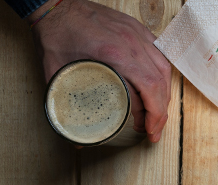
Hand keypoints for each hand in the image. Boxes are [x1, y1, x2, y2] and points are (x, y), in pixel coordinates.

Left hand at [30, 0, 171, 141]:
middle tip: (154, 130)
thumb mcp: (59, 73)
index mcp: (114, 54)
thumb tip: (76, 138)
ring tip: (157, 113)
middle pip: (159, 84)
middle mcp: (131, 44)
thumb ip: (70, 105)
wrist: (54, 6)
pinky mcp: (137, 30)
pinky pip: (159, 55)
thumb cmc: (55, 35)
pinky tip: (157, 88)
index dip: (152, 115)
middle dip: (161, 112)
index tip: (148, 131)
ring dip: (164, 96)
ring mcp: (137, 35)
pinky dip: (161, 76)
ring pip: (163, 71)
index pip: (147, 91)